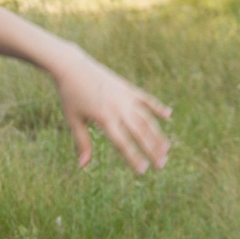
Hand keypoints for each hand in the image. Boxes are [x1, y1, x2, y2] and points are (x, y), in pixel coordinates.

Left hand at [54, 54, 172, 171]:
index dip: (134, 158)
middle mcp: (119, 108)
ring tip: (166, 148)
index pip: (122, 143)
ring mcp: (126, 97)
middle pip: (140, 133)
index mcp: (104, 118)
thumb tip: (83, 165)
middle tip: (162, 165)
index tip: (143, 171)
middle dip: (152, 150)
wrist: (72, 67)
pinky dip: (157, 107)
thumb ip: (82, 142)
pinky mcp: (128, 87)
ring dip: (158, 134)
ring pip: (147, 119)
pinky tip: (168, 116)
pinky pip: (146, 99)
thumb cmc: (70, 96)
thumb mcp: (73, 120)